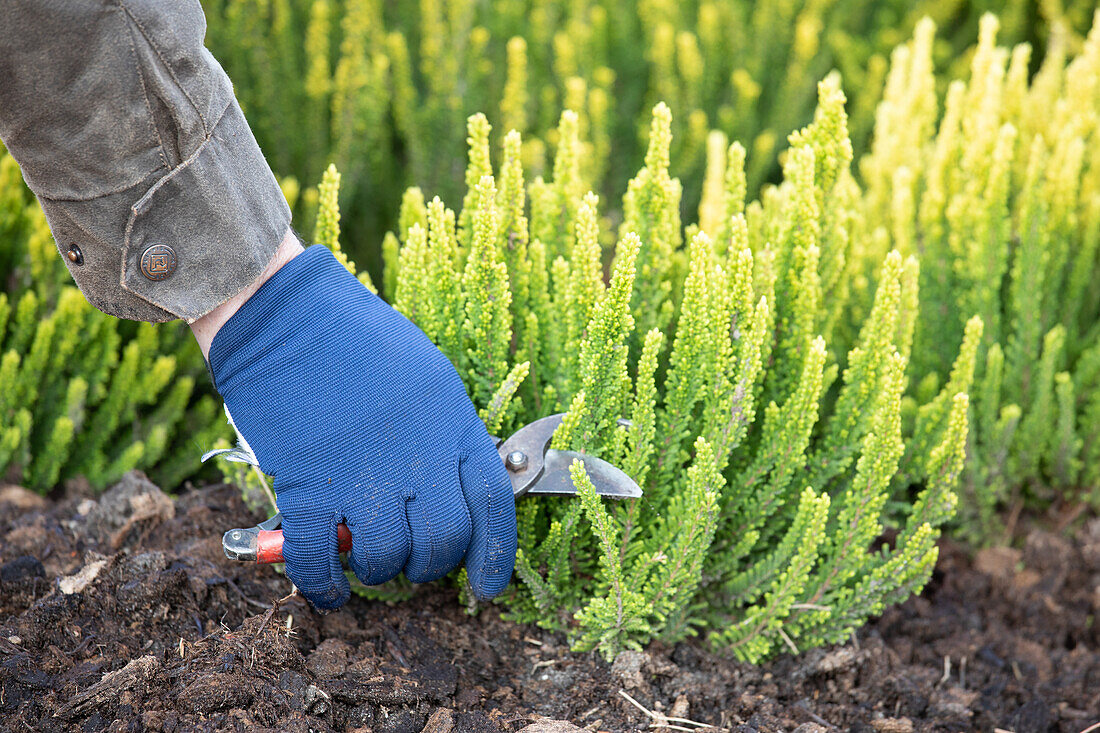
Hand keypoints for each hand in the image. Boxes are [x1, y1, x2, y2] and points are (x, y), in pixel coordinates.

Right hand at [203, 240, 516, 609]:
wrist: (287, 313)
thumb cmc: (358, 338)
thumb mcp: (430, 379)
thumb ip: (446, 435)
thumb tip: (453, 486)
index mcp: (452, 425)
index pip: (493, 505)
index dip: (494, 555)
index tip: (486, 586)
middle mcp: (417, 456)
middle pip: (443, 540)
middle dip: (429, 563)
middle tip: (410, 559)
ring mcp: (362, 474)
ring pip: (386, 557)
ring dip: (377, 569)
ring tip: (363, 555)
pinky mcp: (306, 487)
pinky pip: (320, 560)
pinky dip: (324, 584)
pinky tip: (326, 586)